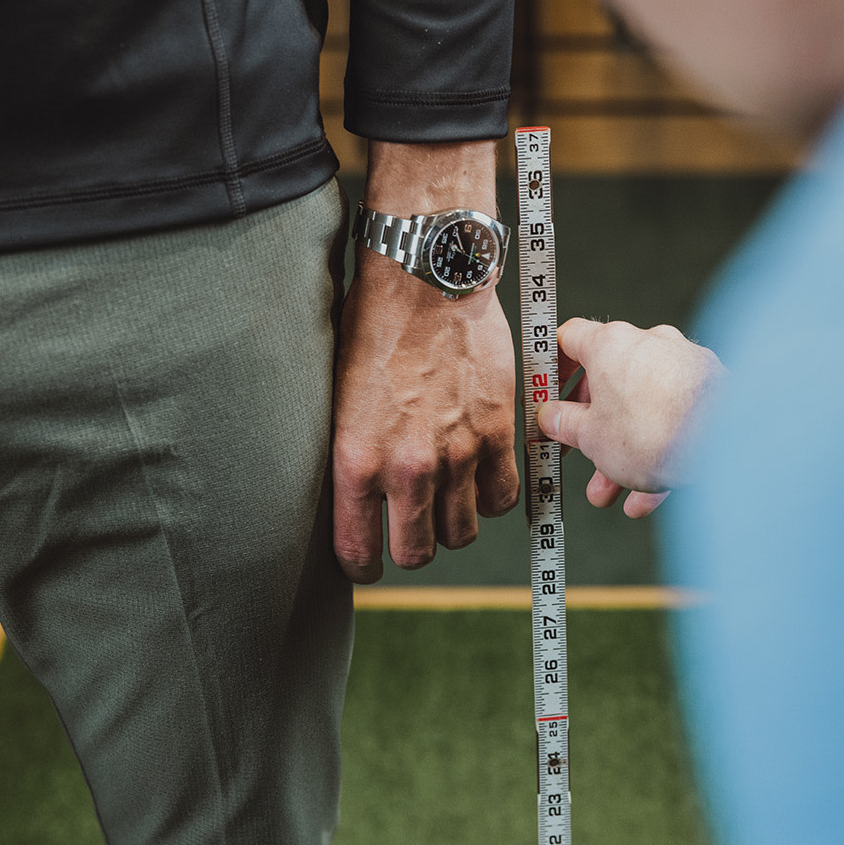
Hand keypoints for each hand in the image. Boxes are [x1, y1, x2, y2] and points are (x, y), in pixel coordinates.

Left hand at [332, 141, 519, 581]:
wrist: (427, 280)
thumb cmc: (374, 327)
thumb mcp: (339, 399)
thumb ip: (351, 455)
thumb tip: (359, 499)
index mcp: (355, 461)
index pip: (358, 551)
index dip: (363, 564)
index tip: (369, 559)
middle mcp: (406, 468)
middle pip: (417, 552)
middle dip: (413, 547)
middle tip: (411, 528)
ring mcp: (458, 454)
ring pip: (463, 531)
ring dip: (455, 524)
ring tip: (449, 500)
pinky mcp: (498, 434)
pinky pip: (504, 497)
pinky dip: (494, 496)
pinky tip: (481, 476)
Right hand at [537, 318, 723, 517]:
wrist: (727, 441)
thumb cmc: (653, 431)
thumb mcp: (591, 436)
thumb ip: (564, 424)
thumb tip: (550, 416)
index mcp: (611, 344)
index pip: (569, 338)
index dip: (552, 368)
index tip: (546, 396)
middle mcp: (649, 345)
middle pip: (608, 383)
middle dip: (591, 428)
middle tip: (577, 453)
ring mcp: (683, 365)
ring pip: (642, 410)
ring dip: (623, 453)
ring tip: (611, 493)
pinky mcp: (711, 389)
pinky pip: (675, 421)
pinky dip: (658, 455)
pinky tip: (646, 499)